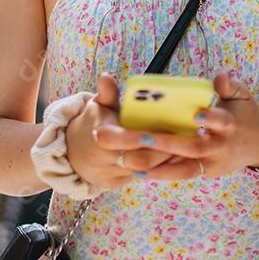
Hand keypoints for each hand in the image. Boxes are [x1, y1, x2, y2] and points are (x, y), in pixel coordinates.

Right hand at [65, 73, 176, 188]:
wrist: (72, 152)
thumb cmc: (93, 123)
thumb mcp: (97, 105)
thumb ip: (106, 93)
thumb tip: (106, 76)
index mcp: (101, 137)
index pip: (123, 140)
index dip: (142, 138)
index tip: (162, 131)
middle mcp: (105, 159)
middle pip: (140, 161)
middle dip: (164, 152)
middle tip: (185, 140)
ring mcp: (111, 174)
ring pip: (145, 172)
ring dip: (166, 162)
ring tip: (186, 149)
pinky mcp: (117, 184)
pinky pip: (142, 178)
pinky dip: (159, 170)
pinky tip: (175, 159)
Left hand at [103, 72, 258, 180]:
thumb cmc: (245, 113)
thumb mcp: (243, 95)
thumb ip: (230, 86)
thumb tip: (220, 78)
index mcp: (231, 124)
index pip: (221, 121)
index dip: (210, 118)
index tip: (196, 114)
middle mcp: (221, 146)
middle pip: (195, 147)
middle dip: (169, 144)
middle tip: (143, 138)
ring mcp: (213, 162)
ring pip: (186, 167)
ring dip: (161, 166)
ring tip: (135, 163)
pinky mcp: (207, 172)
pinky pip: (184, 174)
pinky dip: (163, 174)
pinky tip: (141, 172)